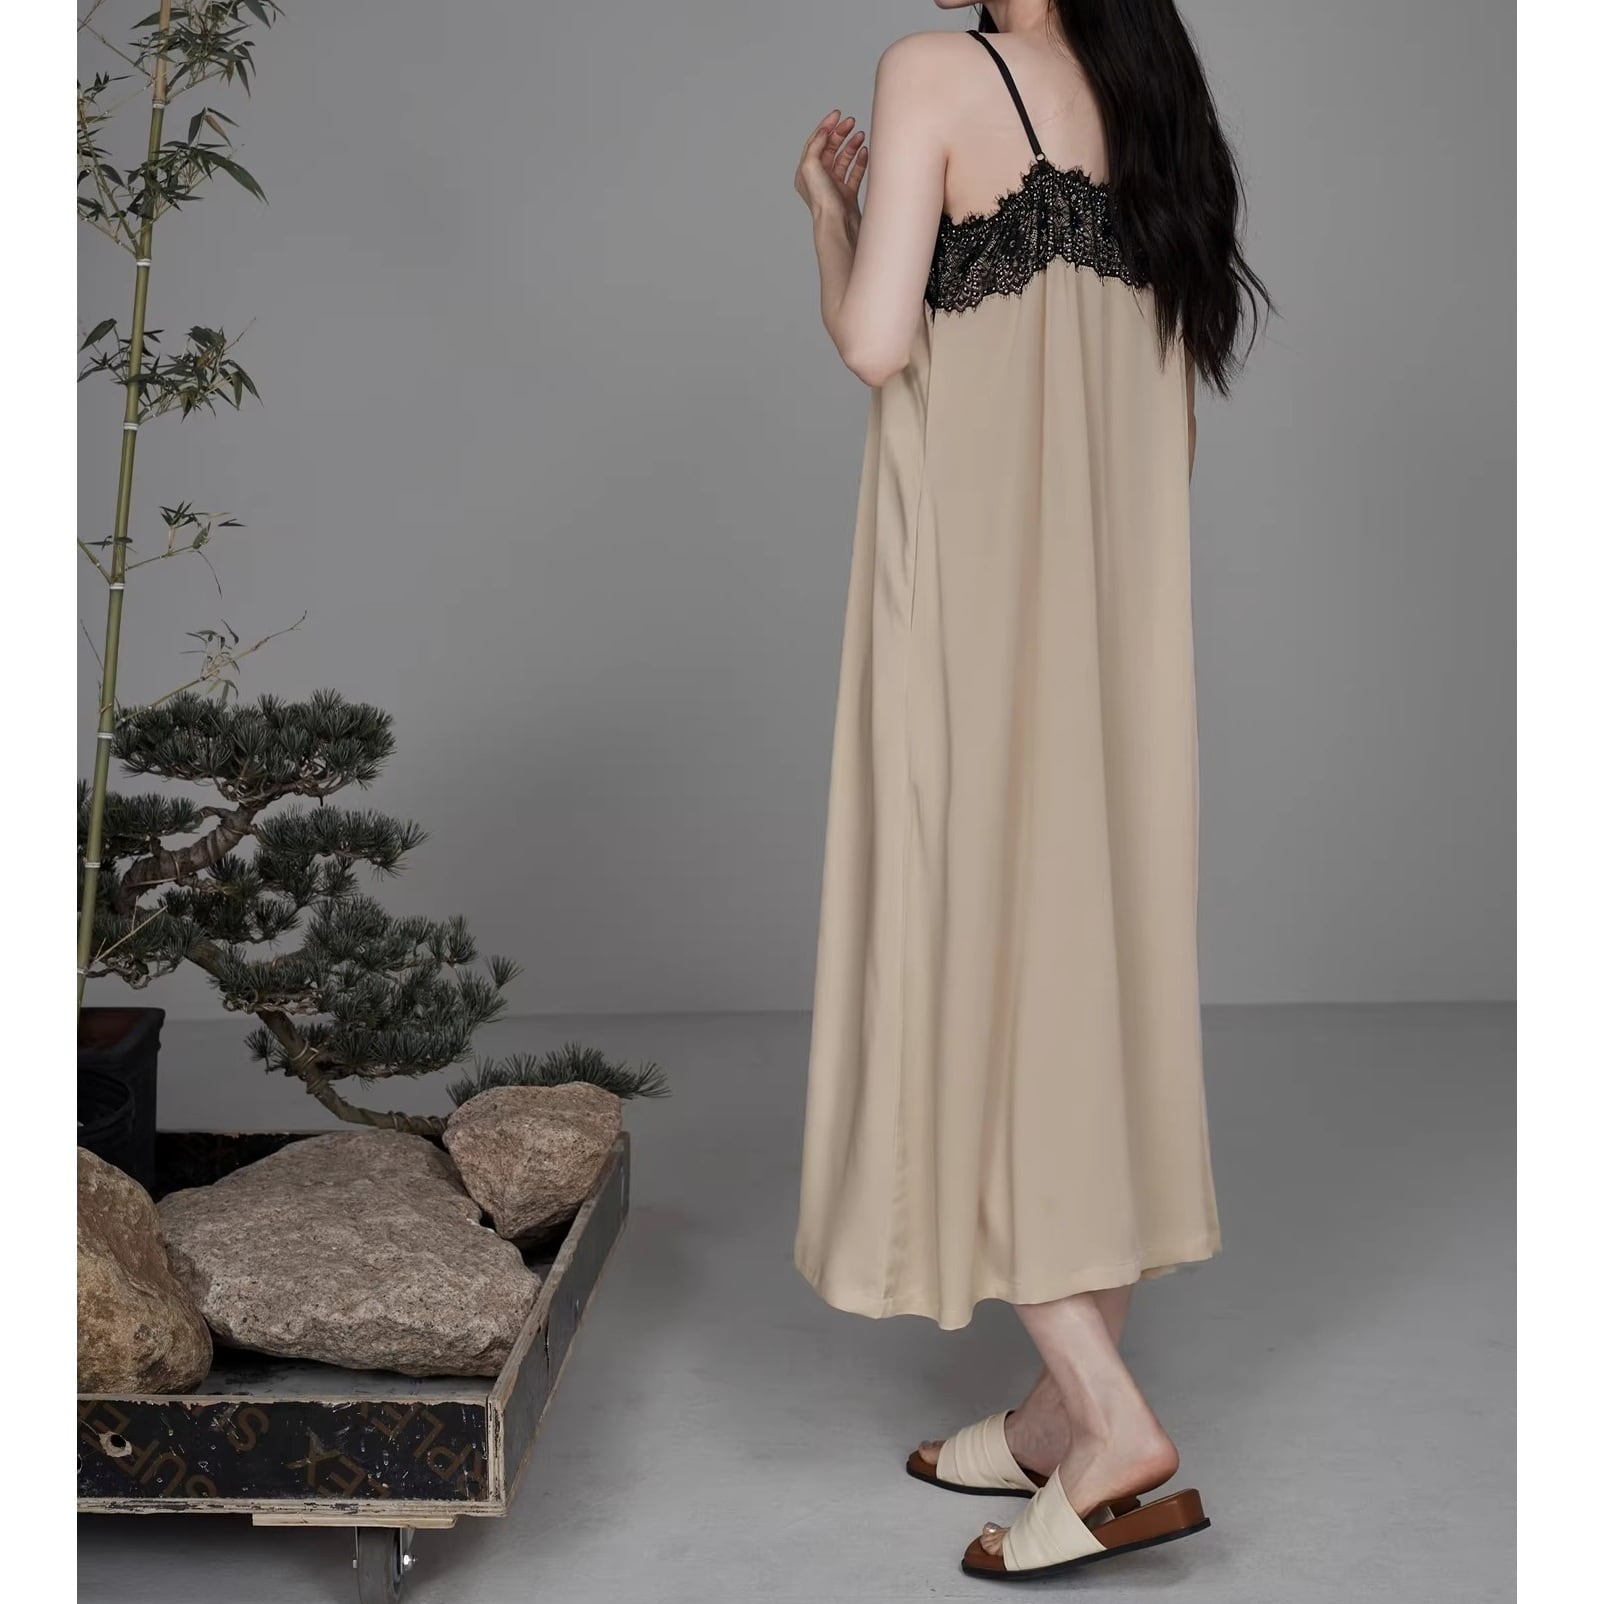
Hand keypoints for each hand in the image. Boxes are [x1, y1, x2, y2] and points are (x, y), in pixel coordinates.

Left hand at [795, 110, 867, 226]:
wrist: (837, 226)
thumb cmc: (822, 201)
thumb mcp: (811, 167)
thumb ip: (816, 146)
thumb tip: (823, 131)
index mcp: (806, 172)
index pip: (815, 142)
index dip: (826, 126)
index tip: (837, 114)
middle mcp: (819, 179)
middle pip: (829, 148)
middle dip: (840, 133)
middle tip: (851, 122)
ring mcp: (834, 187)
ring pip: (843, 159)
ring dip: (851, 145)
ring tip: (860, 135)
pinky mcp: (847, 195)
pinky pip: (855, 173)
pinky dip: (860, 161)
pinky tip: (865, 151)